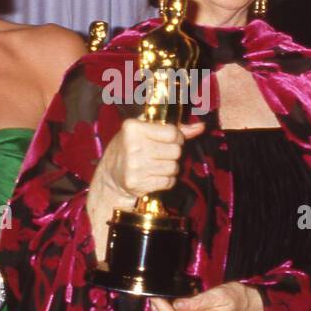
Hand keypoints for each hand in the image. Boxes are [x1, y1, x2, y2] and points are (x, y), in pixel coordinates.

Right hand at [90, 118, 205, 205]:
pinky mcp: (138, 183)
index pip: (172, 133)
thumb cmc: (130, 148)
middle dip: (173, 154)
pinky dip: (166, 180)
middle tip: (161, 154)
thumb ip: (174, 128)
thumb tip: (201, 127)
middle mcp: (133, 146)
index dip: (176, 137)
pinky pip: (168, 182)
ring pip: (174, 167)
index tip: (169, 140)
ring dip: (169, 168)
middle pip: (176, 151)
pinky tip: (154, 176)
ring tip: (156, 165)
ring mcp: (135, 166)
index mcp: (133, 128)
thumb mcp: (145, 131)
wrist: (110, 177)